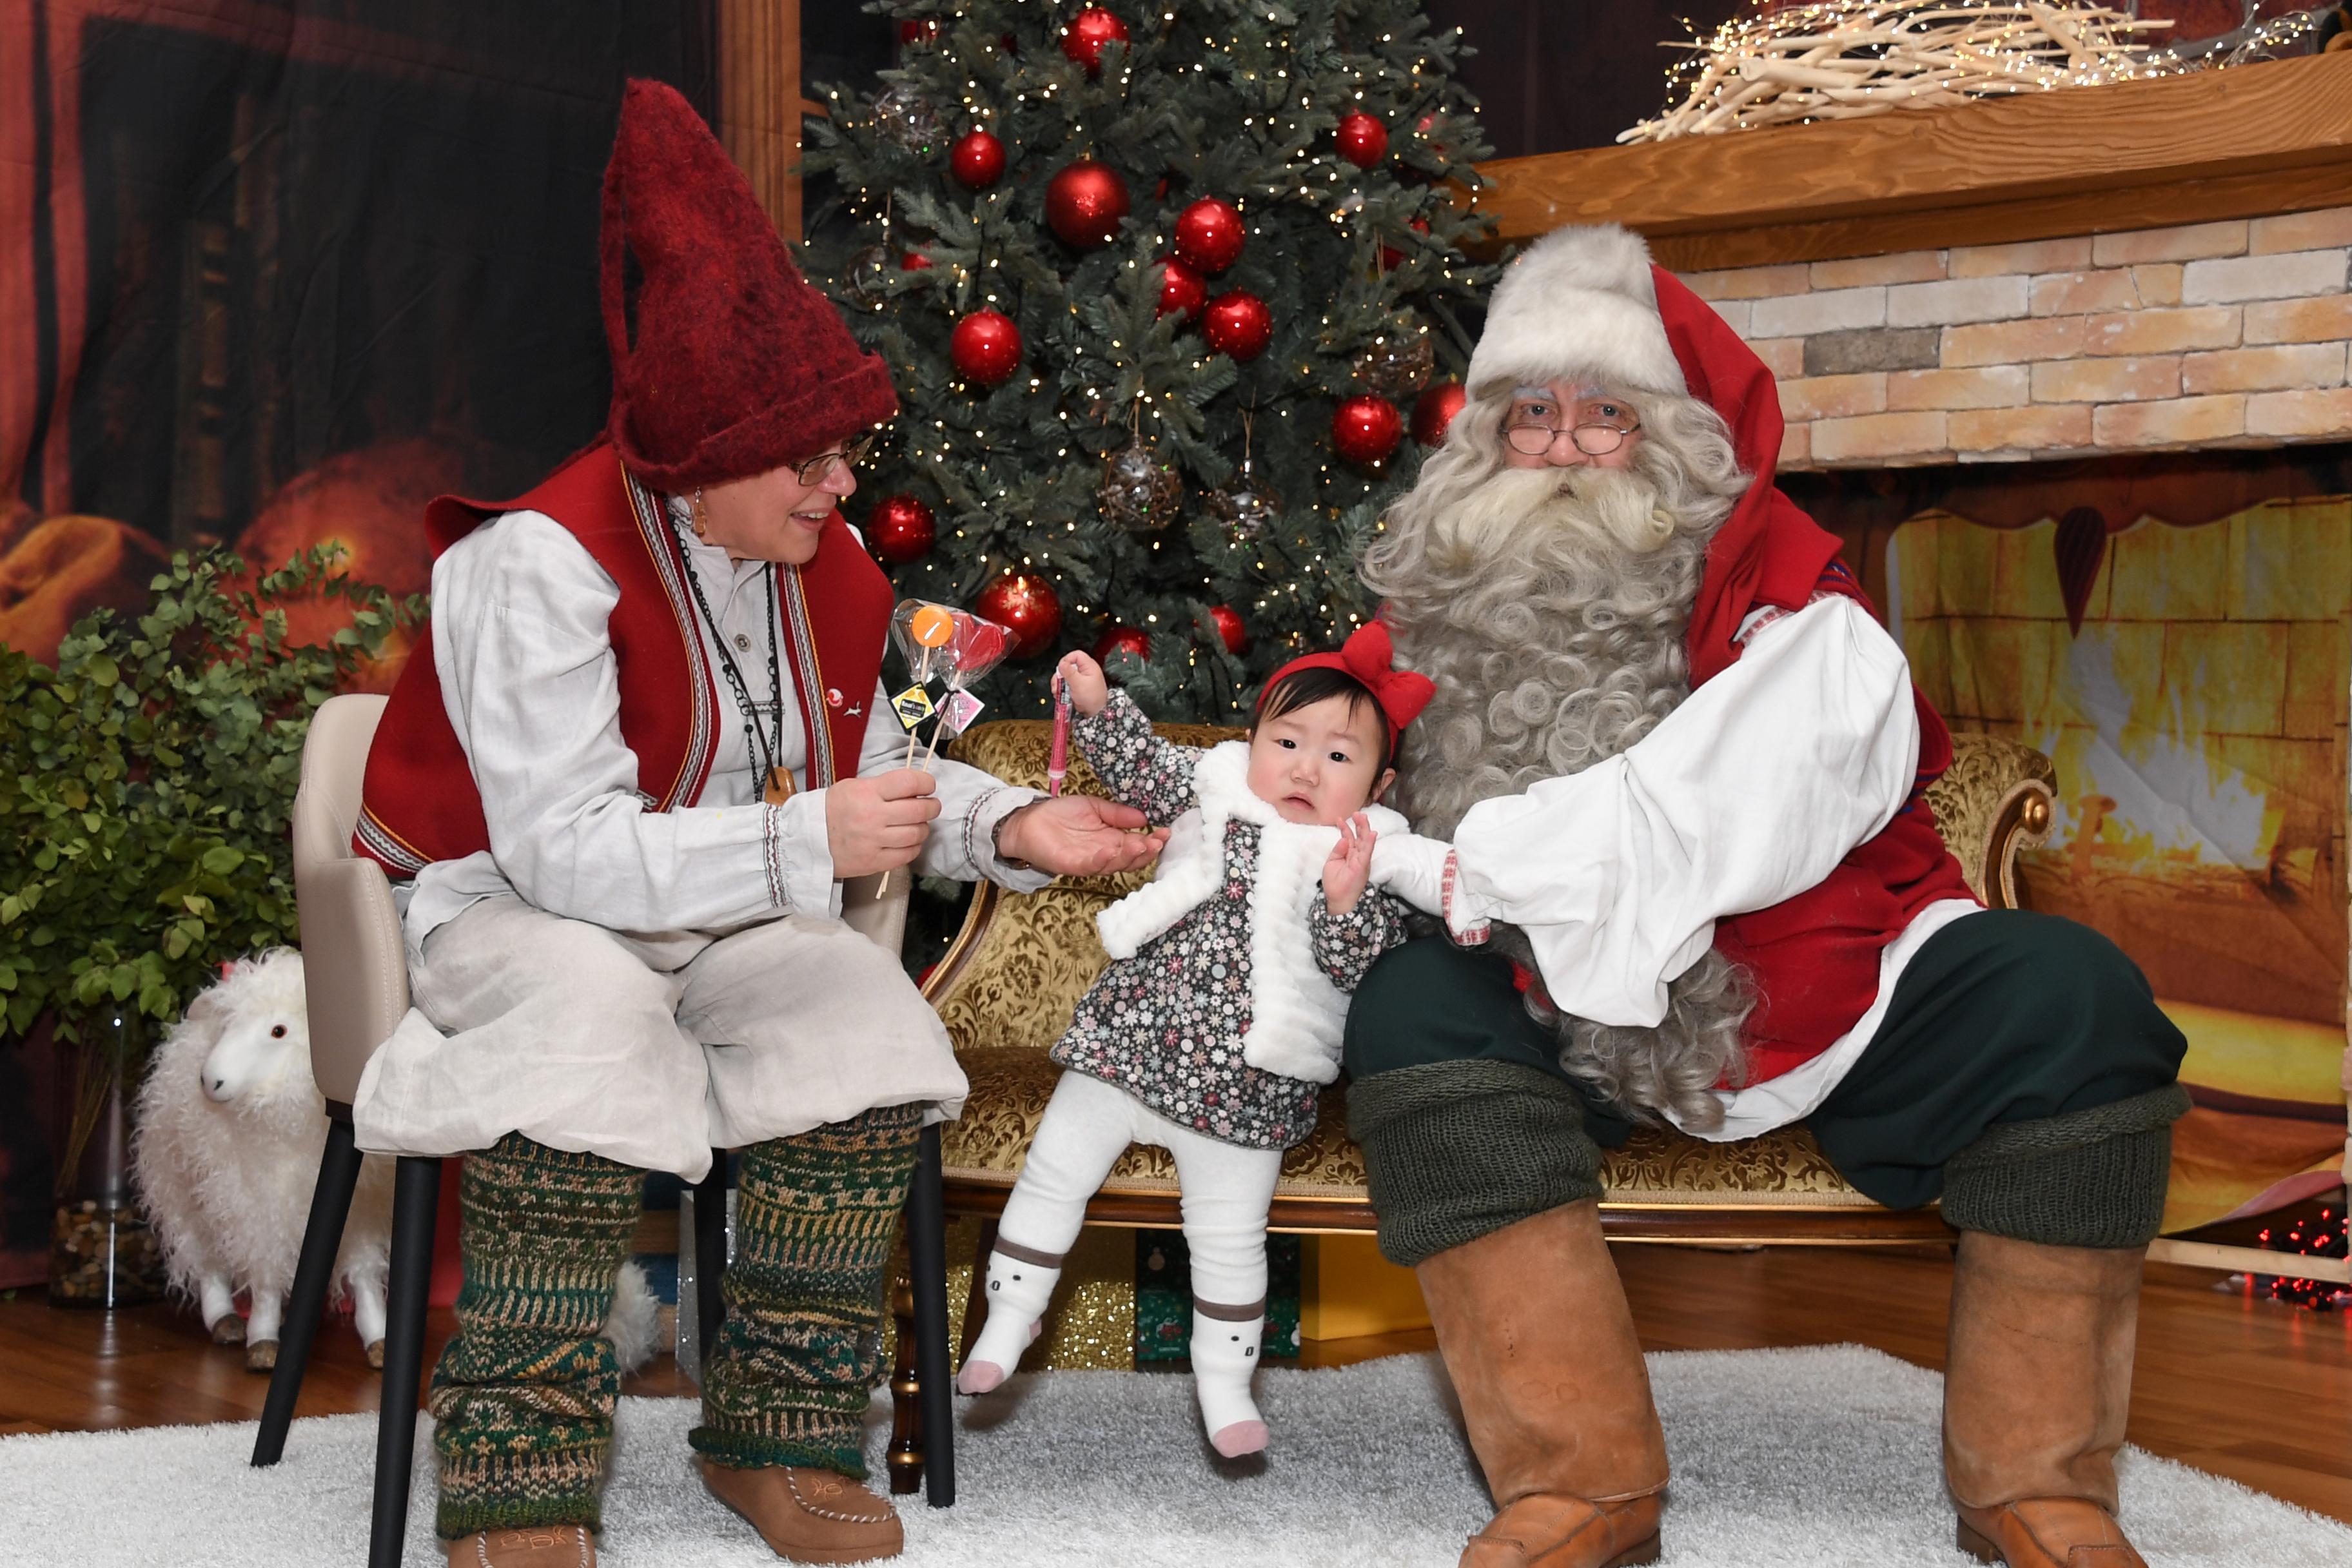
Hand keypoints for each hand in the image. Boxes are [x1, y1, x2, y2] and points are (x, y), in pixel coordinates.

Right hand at [825, 769, 940, 877]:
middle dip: (932, 806)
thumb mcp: (854, 787)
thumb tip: (915, 788)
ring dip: (923, 828)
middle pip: (919, 810)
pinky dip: (914, 847)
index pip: (909, 782)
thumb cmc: (833, 810)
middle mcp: (872, 816)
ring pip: (917, 834)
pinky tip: (908, 841)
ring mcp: (874, 841)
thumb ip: (884, 786)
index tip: (928, 785)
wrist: (808, 840)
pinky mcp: (874, 862)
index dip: (926, 782)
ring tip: (917, 825)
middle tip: (931, 806)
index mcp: (867, 792)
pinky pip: (907, 855)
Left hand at [996, 796, 1167, 876]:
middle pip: (1131, 858)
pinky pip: (1091, 866)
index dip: (1152, 841)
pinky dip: (1102, 860)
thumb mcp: (1095, 807)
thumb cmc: (1062, 814)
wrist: (1030, 820)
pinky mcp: (1074, 865)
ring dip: (1130, 857)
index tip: (1166, 832)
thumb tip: (1144, 819)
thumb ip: (1118, 814)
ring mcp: (1090, 861)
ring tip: (1142, 845)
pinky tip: (1111, 851)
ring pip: (1115, 865)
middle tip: (1158, 841)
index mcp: (1113, 840)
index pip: (1137, 844)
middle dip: (1147, 851)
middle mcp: (1105, 853)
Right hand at [1055, 651, 1109, 715]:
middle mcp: (1085, 671)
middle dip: (1060, 675)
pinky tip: (1059, 694)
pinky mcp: (1076, 687)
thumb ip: (1069, 672)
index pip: (1076, 655)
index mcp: (1089, 666)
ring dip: (1058, 683)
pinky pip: (1065, 684)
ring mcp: (1080, 679)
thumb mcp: (1078, 684)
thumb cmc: (1092, 698)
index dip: (1067, 659)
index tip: (1061, 669)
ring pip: (1065, 676)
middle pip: (1068, 665)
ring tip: (1057, 691)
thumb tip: (1062, 663)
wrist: (1096, 713)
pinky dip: (1061, 689)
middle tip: (1058, 683)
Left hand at [1322, 813, 1376, 915]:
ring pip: (1365, 841)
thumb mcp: (1331, 863)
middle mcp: (1357, 856)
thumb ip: (1337, 850)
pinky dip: (1370, 842)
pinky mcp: (1363, 866)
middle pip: (1360, 837)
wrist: (1337, 899)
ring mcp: (1361, 860)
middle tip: (1357, 813)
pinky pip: (1367, 852)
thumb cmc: (1335, 883)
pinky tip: (1372, 833)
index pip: (1349, 838)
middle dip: (1359, 824)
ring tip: (1363, 817)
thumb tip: (1343, 839)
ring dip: (1365, 829)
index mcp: (1349, 854)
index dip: (1345, 828)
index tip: (1339, 818)